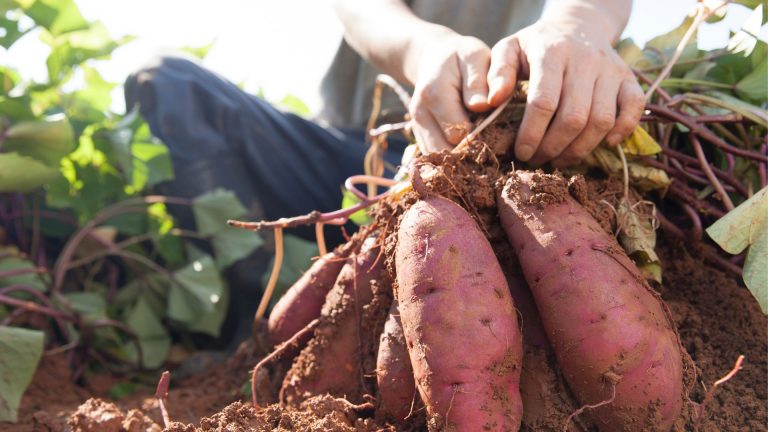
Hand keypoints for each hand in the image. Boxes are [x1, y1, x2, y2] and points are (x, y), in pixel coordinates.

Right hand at [406, 31, 491, 153]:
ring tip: (483, 151)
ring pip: (439, 160)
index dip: (482, 138)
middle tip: (495, 147)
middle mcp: (420, 115)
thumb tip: (482, 105)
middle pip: (447, 152)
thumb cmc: (461, 57)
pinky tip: (471, 151)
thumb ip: (478, 80)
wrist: (435, 58)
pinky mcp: (420, 136)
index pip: (458, 132)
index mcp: (434, 94)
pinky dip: (453, 160)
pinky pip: (436, 158)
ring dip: (461, 161)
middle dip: (472, 154)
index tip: (501, 134)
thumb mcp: (474, 56)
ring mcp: (417, 128)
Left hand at [486, 20, 644, 166]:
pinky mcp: (628, 78)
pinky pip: (635, 108)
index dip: (532, 134)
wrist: (578, 25)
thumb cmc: (536, 45)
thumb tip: (491, 101)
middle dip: (553, 147)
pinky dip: (623, 130)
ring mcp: (611, 69)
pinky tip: (605, 144)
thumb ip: (497, 73)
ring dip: (580, 148)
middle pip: (574, 117)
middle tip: (538, 160)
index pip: (543, 102)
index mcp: (552, 52)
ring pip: (601, 120)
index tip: (521, 152)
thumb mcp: (509, 49)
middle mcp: (585, 60)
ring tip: (560, 159)